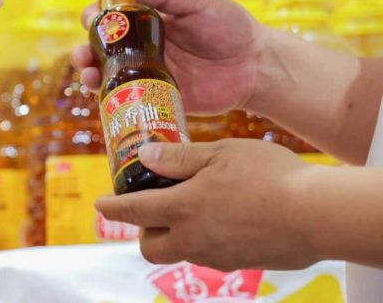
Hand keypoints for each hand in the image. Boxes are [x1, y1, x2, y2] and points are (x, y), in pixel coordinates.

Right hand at [72, 0, 264, 113]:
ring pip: (110, 75)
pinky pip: (129, 99)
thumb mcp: (199, 2)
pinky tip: (103, 97)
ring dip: (91, 75)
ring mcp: (149, 74)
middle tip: (83, 54)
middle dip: (85, 50)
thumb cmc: (231, 26)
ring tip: (88, 76)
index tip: (91, 19)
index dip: (97, 17)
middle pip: (103, 49)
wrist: (256, 65)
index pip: (114, 17)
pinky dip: (110, 100)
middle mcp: (144, 47)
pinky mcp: (158, 97)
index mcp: (151, 21)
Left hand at [96, 139, 322, 270]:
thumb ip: (179, 157)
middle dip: (143, 231)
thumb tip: (144, 155)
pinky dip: (202, 239)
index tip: (100, 205)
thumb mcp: (220, 154)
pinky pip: (208, 255)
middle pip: (150, 247)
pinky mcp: (238, 263)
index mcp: (182, 208)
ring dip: (174, 235)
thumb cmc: (269, 176)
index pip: (133, 212)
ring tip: (192, 208)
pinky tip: (222, 218)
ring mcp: (216, 255)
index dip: (112, 208)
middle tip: (153, 208)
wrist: (318, 215)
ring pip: (179, 252)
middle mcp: (193, 238)